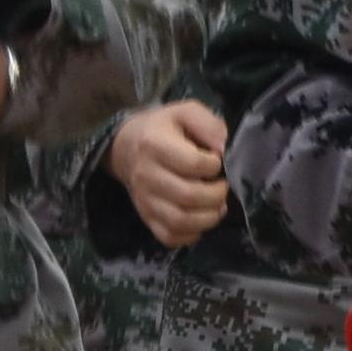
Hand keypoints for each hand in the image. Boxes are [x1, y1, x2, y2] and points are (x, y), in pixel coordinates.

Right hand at [109, 99, 231, 246]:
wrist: (125, 147)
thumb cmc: (162, 128)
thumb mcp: (185, 113)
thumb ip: (209, 125)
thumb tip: (226, 150)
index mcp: (155, 144)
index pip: (193, 164)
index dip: (214, 165)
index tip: (217, 161)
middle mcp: (146, 175)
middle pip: (189, 196)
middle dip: (217, 194)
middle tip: (222, 186)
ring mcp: (144, 200)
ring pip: (180, 221)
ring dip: (208, 218)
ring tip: (217, 205)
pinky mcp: (146, 218)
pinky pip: (170, 237)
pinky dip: (191, 234)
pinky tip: (199, 218)